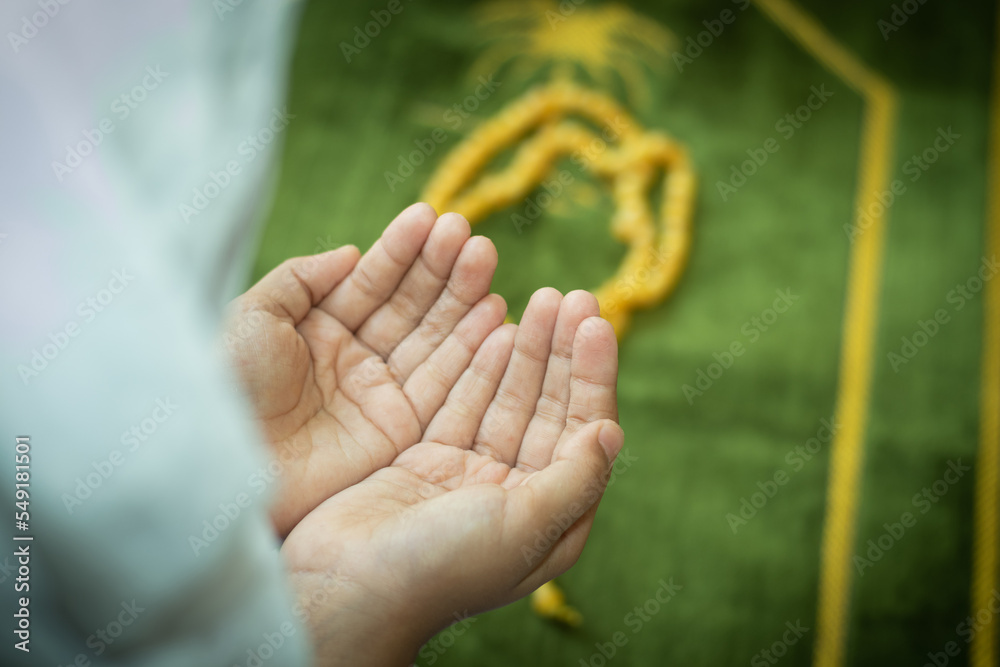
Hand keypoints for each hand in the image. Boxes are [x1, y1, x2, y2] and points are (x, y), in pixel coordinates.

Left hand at [224, 204, 505, 534]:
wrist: (226, 462)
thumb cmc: (227, 386)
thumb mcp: (253, 315)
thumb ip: (302, 277)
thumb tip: (352, 252)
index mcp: (319, 330)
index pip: (372, 282)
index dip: (401, 250)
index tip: (431, 217)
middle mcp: (355, 359)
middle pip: (409, 306)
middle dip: (440, 268)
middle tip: (467, 233)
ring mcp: (379, 394)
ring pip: (433, 338)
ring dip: (462, 299)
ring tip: (485, 257)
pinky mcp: (399, 431)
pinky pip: (444, 384)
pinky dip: (472, 351)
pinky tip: (495, 313)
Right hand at [282, 289, 622, 665]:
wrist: (345, 590)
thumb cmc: (438, 569)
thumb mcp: (522, 526)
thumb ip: (572, 479)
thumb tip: (611, 431)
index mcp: (550, 516)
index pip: (584, 430)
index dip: (593, 374)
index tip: (595, 322)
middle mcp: (517, 494)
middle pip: (549, 407)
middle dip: (561, 352)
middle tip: (571, 296)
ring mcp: (471, 476)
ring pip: (509, 398)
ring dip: (527, 351)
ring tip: (540, 298)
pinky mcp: (429, 460)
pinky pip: (465, 402)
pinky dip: (482, 367)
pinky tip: (498, 327)